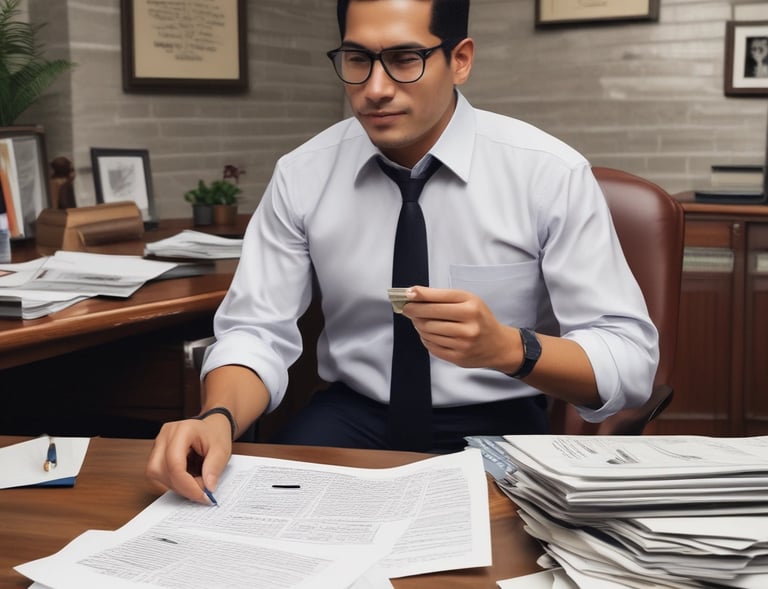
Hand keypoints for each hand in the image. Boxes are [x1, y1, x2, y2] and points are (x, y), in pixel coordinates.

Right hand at [146, 415, 231, 503]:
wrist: (212, 427)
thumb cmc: (216, 435)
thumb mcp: (222, 450)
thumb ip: (214, 468)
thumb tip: (207, 488)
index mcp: (182, 430)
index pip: (174, 462)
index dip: (187, 485)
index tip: (202, 496)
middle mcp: (165, 435)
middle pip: (159, 469)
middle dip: (180, 486)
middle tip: (201, 491)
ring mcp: (158, 444)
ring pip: (155, 473)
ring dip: (175, 485)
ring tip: (196, 482)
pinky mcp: (156, 453)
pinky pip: (156, 474)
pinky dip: (172, 482)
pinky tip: (187, 480)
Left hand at [402, 286, 520, 371]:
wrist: (498, 345)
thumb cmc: (479, 319)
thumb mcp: (468, 301)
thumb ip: (442, 297)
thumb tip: (413, 293)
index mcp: (471, 306)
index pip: (437, 299)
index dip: (418, 296)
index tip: (406, 295)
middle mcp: (469, 324)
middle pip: (429, 316)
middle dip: (413, 311)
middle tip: (407, 308)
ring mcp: (463, 343)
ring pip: (428, 332)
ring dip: (418, 325)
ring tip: (419, 321)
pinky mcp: (459, 357)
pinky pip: (432, 346)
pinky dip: (425, 339)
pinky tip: (428, 334)